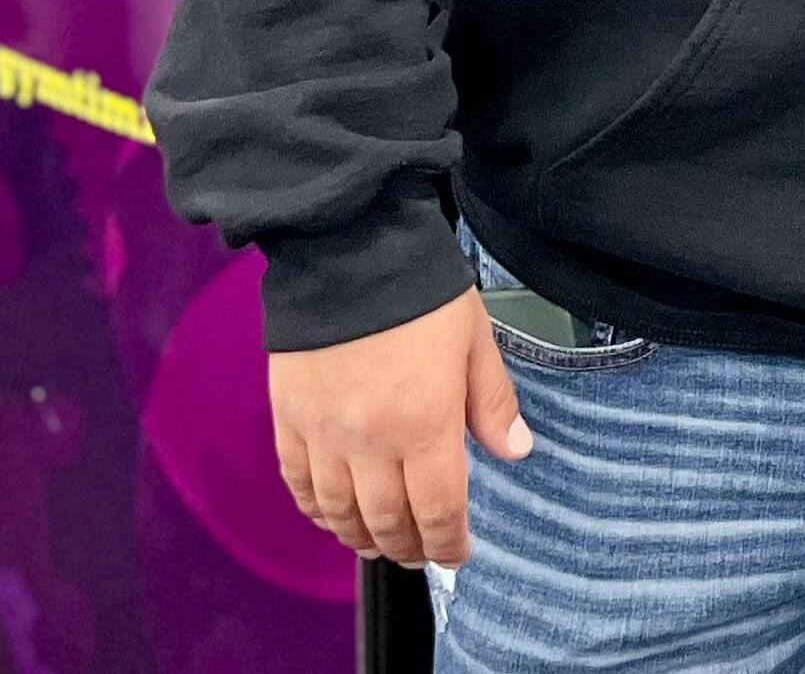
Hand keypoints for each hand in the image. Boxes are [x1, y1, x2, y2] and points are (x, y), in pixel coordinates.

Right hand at [272, 288, 532, 565]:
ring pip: (338, 511)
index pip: (438, 510)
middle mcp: (370, 442)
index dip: (448, 543)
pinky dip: (315, 509)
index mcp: (424, 425)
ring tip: (378, 544)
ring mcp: (323, 433)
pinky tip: (331, 515)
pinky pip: (297, 481)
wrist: (347, 249)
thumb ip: (493, 402)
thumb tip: (516, 451)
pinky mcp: (288, 417)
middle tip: (420, 554)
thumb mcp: (475, 341)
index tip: (457, 555)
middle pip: (386, 521)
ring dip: (360, 537)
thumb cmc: (421, 293)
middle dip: (407, 547)